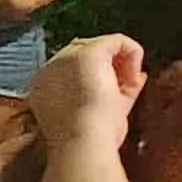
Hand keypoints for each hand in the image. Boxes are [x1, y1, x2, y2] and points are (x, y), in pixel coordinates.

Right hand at [28, 34, 144, 161]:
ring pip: (100, 45)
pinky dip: (133, 53)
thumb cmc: (87, 139)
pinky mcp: (86, 53)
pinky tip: (133, 77)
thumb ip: (116, 92)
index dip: (99, 77)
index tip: (114, 96)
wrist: (81, 141)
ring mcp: (64, 59)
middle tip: (125, 89)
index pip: (73, 70)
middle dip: (110, 67)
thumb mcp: (99, 115)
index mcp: (43, 89)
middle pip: (85, 54)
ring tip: (128, 85)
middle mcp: (49, 71)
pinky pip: (117, 40)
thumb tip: (138, 75)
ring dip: (121, 62)